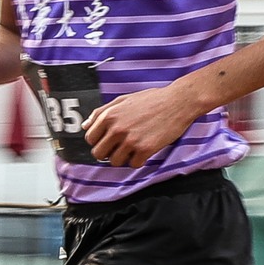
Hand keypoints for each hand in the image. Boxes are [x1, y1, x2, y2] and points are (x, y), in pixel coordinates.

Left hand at [81, 83, 203, 166]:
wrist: (178, 101)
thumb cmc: (152, 99)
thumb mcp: (122, 100)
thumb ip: (101, 112)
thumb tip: (85, 126)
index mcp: (109, 116)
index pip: (90, 138)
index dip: (98, 141)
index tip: (107, 140)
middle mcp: (117, 128)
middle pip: (98, 154)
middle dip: (107, 152)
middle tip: (118, 147)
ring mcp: (131, 140)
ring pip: (114, 162)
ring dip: (123, 158)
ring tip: (132, 148)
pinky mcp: (145, 149)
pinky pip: (133, 164)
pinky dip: (138, 160)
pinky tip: (143, 150)